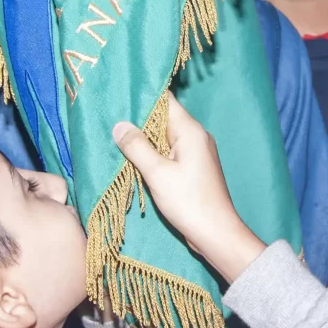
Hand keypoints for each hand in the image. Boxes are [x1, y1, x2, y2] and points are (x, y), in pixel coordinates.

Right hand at [112, 94, 265, 283]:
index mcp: (190, 130)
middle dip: (139, 118)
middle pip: (164, 117)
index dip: (143, 96)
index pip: (166, 101)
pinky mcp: (193, 167)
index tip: (119, 94)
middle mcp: (195, 136)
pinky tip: (135, 157)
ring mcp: (196, 152)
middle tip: (111, 116)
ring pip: (165, 136)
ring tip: (117, 135)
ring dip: (145, 138)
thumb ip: (137, 147)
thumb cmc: (189, 202)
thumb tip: (119, 125)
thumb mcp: (157, 173)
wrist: (216, 233)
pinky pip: (169, 151)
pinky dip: (153, 152)